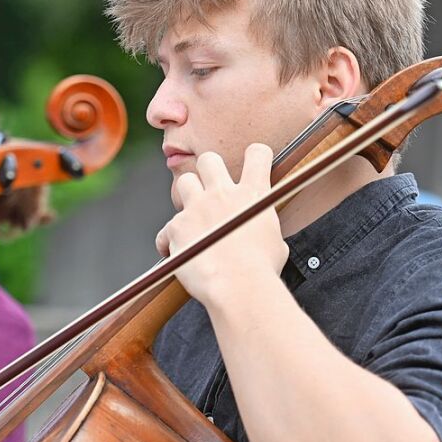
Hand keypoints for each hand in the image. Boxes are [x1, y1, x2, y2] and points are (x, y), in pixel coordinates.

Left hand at [155, 145, 288, 305]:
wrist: (238, 288)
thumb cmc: (261, 271)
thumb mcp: (276, 241)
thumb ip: (263, 226)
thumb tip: (260, 231)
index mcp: (253, 194)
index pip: (257, 154)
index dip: (255, 156)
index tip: (253, 164)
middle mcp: (223, 193)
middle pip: (209, 159)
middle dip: (209, 170)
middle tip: (212, 190)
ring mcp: (196, 208)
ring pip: (184, 182)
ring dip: (187, 197)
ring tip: (193, 220)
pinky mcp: (176, 227)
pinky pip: (166, 229)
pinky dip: (170, 241)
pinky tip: (177, 253)